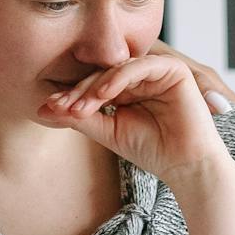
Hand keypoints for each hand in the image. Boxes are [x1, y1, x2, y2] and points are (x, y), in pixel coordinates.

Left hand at [37, 44, 234, 192]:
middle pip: (101, 74)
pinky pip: (138, 67)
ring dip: (93, 88)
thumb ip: (82, 117)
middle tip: (58, 107)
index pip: (93, 84)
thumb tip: (46, 108)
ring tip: (77, 107)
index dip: (71, 95)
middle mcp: (141, 75)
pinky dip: (117, 79)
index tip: (47, 108)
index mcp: (127, 87)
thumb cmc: (153, 150)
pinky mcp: (172, 69)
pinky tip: (101, 96)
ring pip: (116, 69)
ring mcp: (157, 70)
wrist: (187, 168)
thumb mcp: (110, 131)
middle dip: (78, 92)